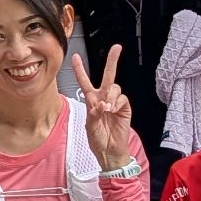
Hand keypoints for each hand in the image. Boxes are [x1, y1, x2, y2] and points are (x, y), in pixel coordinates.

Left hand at [68, 45, 134, 170]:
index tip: (75, 57)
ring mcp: (115, 103)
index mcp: (92, 100)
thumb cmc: (98, 140)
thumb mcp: (90, 126)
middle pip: (108, 75)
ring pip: (115, 87)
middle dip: (113, 61)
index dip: (80, 69)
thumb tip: (101, 103)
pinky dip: (116, 102)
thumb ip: (93, 113)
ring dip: (110, 95)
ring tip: (106, 108)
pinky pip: (122, 98)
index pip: (85, 82)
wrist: (109, 152)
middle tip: (117, 47)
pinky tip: (112, 110)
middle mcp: (104, 98)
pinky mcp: (125, 108)